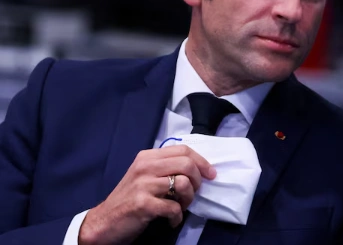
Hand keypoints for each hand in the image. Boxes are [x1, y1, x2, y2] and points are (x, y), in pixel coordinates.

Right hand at [78, 145, 215, 244]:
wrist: (103, 222)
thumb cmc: (129, 199)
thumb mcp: (145, 176)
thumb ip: (166, 167)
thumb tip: (198, 168)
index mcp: (147, 157)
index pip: (183, 150)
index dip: (202, 162)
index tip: (210, 174)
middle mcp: (145, 167)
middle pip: (187, 164)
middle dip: (198, 181)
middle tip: (193, 193)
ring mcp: (143, 185)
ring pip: (183, 184)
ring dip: (188, 200)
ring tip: (180, 207)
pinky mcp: (143, 204)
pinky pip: (174, 208)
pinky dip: (177, 217)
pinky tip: (171, 220)